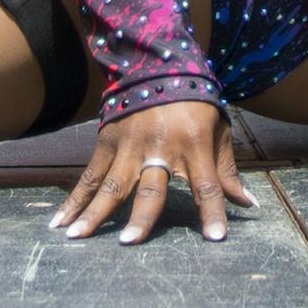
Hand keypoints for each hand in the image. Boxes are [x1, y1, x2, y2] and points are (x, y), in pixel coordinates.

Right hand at [50, 99, 254, 244]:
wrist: (159, 64)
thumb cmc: (196, 105)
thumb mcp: (218, 131)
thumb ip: (227, 171)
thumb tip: (247, 205)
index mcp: (193, 145)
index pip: (207, 185)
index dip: (212, 212)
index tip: (215, 239)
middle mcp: (160, 147)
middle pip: (150, 189)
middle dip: (141, 217)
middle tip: (130, 242)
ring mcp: (130, 145)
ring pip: (111, 185)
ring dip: (94, 212)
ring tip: (77, 237)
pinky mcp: (108, 141)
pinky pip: (90, 175)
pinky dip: (74, 199)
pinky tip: (60, 221)